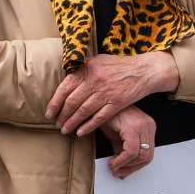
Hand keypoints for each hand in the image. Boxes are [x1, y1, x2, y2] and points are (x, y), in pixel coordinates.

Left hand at [46, 52, 179, 135]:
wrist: (145, 70)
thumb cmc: (122, 65)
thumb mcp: (100, 61)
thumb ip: (83, 70)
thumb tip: (67, 79)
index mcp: (88, 69)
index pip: (65, 87)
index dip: (55, 102)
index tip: (49, 112)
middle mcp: (96, 80)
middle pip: (72, 102)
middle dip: (62, 115)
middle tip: (57, 124)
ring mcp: (107, 92)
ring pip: (83, 111)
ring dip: (72, 123)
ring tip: (66, 130)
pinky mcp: (117, 103)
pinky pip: (99, 117)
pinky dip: (88, 126)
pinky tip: (81, 132)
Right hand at [99, 105, 156, 179]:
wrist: (98, 103)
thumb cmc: (108, 117)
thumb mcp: (118, 138)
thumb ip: (123, 153)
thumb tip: (123, 172)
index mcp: (148, 128)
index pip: (149, 155)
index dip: (136, 167)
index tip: (122, 172)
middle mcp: (149, 126)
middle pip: (147, 157)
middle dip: (132, 169)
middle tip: (117, 172)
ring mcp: (143, 126)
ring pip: (141, 156)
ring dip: (126, 166)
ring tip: (113, 167)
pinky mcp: (133, 127)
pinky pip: (132, 151)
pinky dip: (122, 160)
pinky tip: (113, 161)